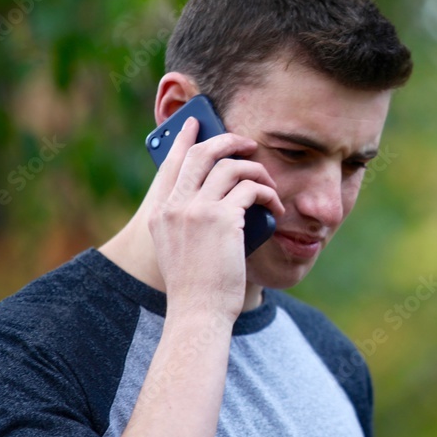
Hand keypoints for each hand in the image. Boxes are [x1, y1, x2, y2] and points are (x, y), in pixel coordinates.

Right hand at [147, 116, 284, 321]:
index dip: (185, 140)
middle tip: (247, 143)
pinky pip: (251, 189)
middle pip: (200, 154)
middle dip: (227, 140)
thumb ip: (188, 220)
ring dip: (256, 170)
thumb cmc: (197, 286)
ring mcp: (196, 211)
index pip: (171, 164)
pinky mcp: (223, 219)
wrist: (198, 312)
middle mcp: (174, 207)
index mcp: (160, 213)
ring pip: (230, 167)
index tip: (195, 124)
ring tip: (269, 184)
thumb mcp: (180, 249)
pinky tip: (276, 208)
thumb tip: (219, 194)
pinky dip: (268, 193)